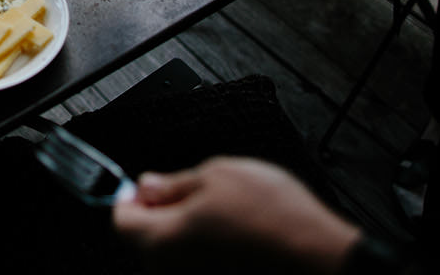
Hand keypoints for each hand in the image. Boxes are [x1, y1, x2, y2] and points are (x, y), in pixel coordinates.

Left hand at [112, 157, 360, 273]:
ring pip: (177, 253)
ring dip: (189, 232)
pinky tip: (237, 233)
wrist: (318, 255)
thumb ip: (172, 183)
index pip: (121, 220)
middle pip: (148, 239)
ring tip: (225, 212)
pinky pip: (200, 265)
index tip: (147, 185)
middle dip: (163, 213)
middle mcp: (171, 270)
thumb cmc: (271, 216)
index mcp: (161, 239)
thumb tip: (146, 185)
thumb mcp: (216, 175)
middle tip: (194, 191)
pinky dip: (210, 249)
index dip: (130, 196)